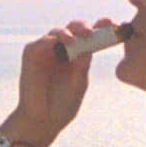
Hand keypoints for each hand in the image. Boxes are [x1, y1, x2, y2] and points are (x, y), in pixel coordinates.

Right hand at [4, 18, 108, 146]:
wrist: (43, 122)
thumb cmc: (62, 105)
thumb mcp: (78, 84)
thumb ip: (82, 66)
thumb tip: (88, 46)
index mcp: (77, 55)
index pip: (90, 37)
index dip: (101, 28)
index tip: (114, 25)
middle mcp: (62, 49)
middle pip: (74, 29)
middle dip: (85, 27)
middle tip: (93, 31)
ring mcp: (46, 50)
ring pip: (59, 32)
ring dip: (70, 32)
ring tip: (81, 37)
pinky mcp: (31, 54)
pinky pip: (42, 42)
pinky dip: (53, 40)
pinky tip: (64, 43)